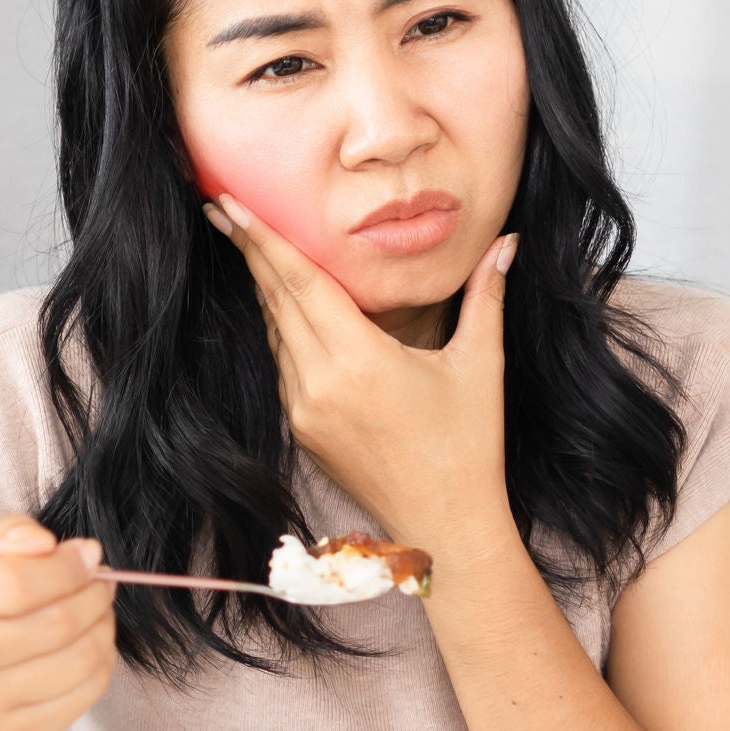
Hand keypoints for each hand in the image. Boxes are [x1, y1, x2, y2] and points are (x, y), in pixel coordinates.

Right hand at [0, 514, 116, 730]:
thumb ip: (8, 534)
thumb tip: (43, 543)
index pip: (17, 583)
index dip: (68, 567)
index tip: (89, 555)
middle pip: (52, 626)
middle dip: (93, 597)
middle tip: (102, 584)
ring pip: (74, 663)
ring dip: (103, 630)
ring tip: (99, 612)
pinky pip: (81, 699)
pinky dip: (101, 666)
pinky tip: (93, 647)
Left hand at [207, 194, 517, 549]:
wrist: (445, 526)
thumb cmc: (468, 446)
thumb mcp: (480, 365)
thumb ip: (486, 296)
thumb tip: (507, 240)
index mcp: (360, 359)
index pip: (302, 283)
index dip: (265, 239)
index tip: (232, 204)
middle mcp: (320, 383)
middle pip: (276, 301)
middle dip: (250, 252)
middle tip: (223, 208)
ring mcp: (304, 410)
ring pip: (276, 333)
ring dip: (266, 291)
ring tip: (251, 248)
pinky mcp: (301, 432)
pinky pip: (284, 366)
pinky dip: (283, 331)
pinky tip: (283, 308)